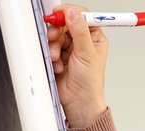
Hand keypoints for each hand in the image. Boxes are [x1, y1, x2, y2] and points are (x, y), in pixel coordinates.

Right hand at [47, 4, 107, 127]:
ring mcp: (70, 49)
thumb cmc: (89, 83)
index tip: (60, 13)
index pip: (82, 16)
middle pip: (65, 24)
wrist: (78, 102)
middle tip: (53, 37)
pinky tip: (58, 66)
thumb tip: (74, 14)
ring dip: (54, 46)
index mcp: (94, 38)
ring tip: (57, 58)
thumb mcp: (86, 54)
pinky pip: (50, 48)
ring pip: (56, 36)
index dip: (71, 13)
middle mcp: (82, 42)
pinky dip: (51, 56)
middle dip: (57, 31)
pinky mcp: (59, 57)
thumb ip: (79, 31)